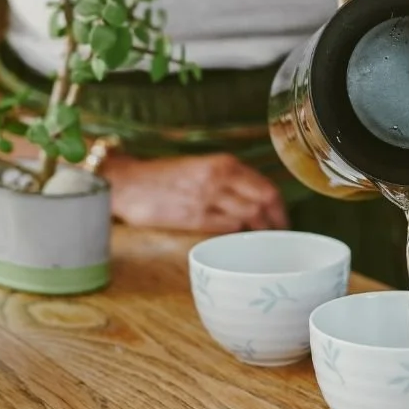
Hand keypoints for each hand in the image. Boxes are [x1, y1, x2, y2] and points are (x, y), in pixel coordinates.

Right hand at [101, 153, 288, 232]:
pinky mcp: (193, 218)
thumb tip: (254, 200)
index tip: (283, 221)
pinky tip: (237, 244)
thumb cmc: (161, 177)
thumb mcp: (199, 167)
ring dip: (259, 233)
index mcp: (223, 163)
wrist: (126, 183)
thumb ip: (226, 179)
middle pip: (263, 203)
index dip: (280, 208)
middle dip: (276, 223)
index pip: (266, 187)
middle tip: (279, 238)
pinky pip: (226, 229)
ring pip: (248, 218)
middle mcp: (219, 178)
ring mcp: (206, 199)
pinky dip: (236, 236)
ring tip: (262, 244)